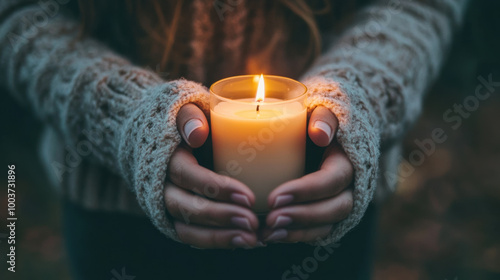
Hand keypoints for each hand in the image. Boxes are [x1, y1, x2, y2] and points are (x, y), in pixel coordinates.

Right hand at [165, 104, 259, 248]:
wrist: (161, 142)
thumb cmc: (184, 123)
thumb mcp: (183, 110)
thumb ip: (189, 117)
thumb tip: (198, 132)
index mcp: (165, 159)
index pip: (189, 177)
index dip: (216, 189)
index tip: (248, 196)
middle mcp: (161, 187)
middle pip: (188, 208)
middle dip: (222, 217)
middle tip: (253, 222)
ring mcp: (167, 207)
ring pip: (189, 229)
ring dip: (221, 237)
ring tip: (252, 240)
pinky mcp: (176, 220)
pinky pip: (193, 237)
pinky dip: (217, 242)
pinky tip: (245, 242)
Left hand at [262, 106, 353, 242]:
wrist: (325, 134)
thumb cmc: (319, 121)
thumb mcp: (324, 110)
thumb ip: (324, 118)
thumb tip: (320, 133)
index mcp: (349, 162)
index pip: (332, 180)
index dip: (305, 191)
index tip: (274, 198)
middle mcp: (351, 187)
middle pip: (334, 209)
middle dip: (302, 217)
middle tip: (271, 220)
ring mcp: (341, 203)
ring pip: (326, 225)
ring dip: (297, 232)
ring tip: (267, 235)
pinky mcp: (328, 214)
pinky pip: (317, 231)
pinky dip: (296, 236)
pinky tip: (272, 237)